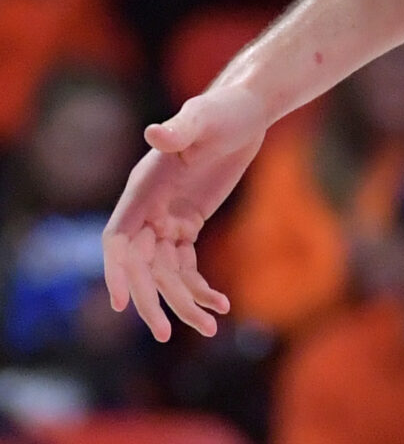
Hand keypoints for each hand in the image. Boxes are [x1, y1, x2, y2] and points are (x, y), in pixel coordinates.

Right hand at [102, 85, 266, 340]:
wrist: (247, 109)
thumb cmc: (222, 109)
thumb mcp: (203, 118)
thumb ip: (179, 130)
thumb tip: (155, 135)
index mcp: (143, 188)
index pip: (117, 238)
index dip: (116, 271)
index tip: (120, 303)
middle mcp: (149, 206)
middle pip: (141, 265)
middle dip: (151, 299)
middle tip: (165, 334)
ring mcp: (167, 216)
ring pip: (166, 271)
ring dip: (183, 300)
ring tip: (209, 327)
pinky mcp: (188, 221)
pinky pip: (186, 263)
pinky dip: (199, 285)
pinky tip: (222, 304)